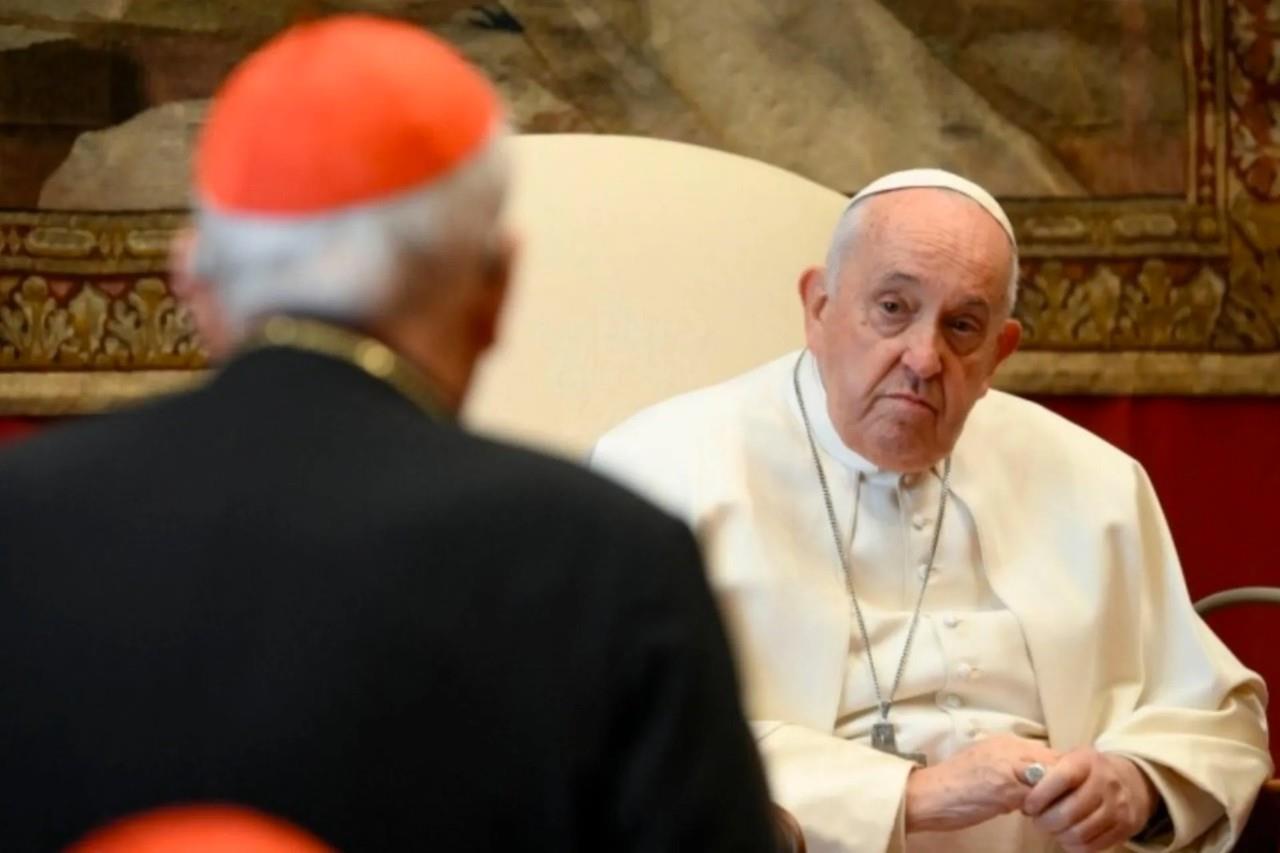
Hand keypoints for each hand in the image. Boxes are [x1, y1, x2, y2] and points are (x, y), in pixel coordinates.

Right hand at [905, 735, 1060, 832]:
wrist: (928, 794)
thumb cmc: (955, 785)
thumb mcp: (988, 764)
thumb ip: (1015, 767)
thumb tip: (1043, 780)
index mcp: (1006, 740)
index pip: (1052, 751)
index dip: (1062, 773)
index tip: (1060, 790)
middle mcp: (1010, 747)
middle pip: (1057, 762)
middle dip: (1063, 785)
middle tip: (1058, 803)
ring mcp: (1008, 765)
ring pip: (1051, 779)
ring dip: (1054, 798)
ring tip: (1044, 810)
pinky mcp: (1005, 787)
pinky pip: (1038, 798)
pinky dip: (1041, 809)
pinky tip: (1028, 815)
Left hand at [1022, 748, 1156, 851]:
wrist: (1130, 781)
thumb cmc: (1085, 771)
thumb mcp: (1068, 760)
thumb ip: (1045, 770)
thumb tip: (1019, 782)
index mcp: (1086, 761)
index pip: (1062, 778)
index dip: (1040, 795)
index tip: (1028, 806)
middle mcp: (1106, 782)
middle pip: (1070, 811)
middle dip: (1045, 821)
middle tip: (1037, 821)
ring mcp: (1118, 807)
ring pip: (1080, 832)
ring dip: (1058, 835)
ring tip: (1051, 828)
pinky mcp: (1125, 828)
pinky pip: (1093, 846)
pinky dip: (1073, 847)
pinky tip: (1066, 838)